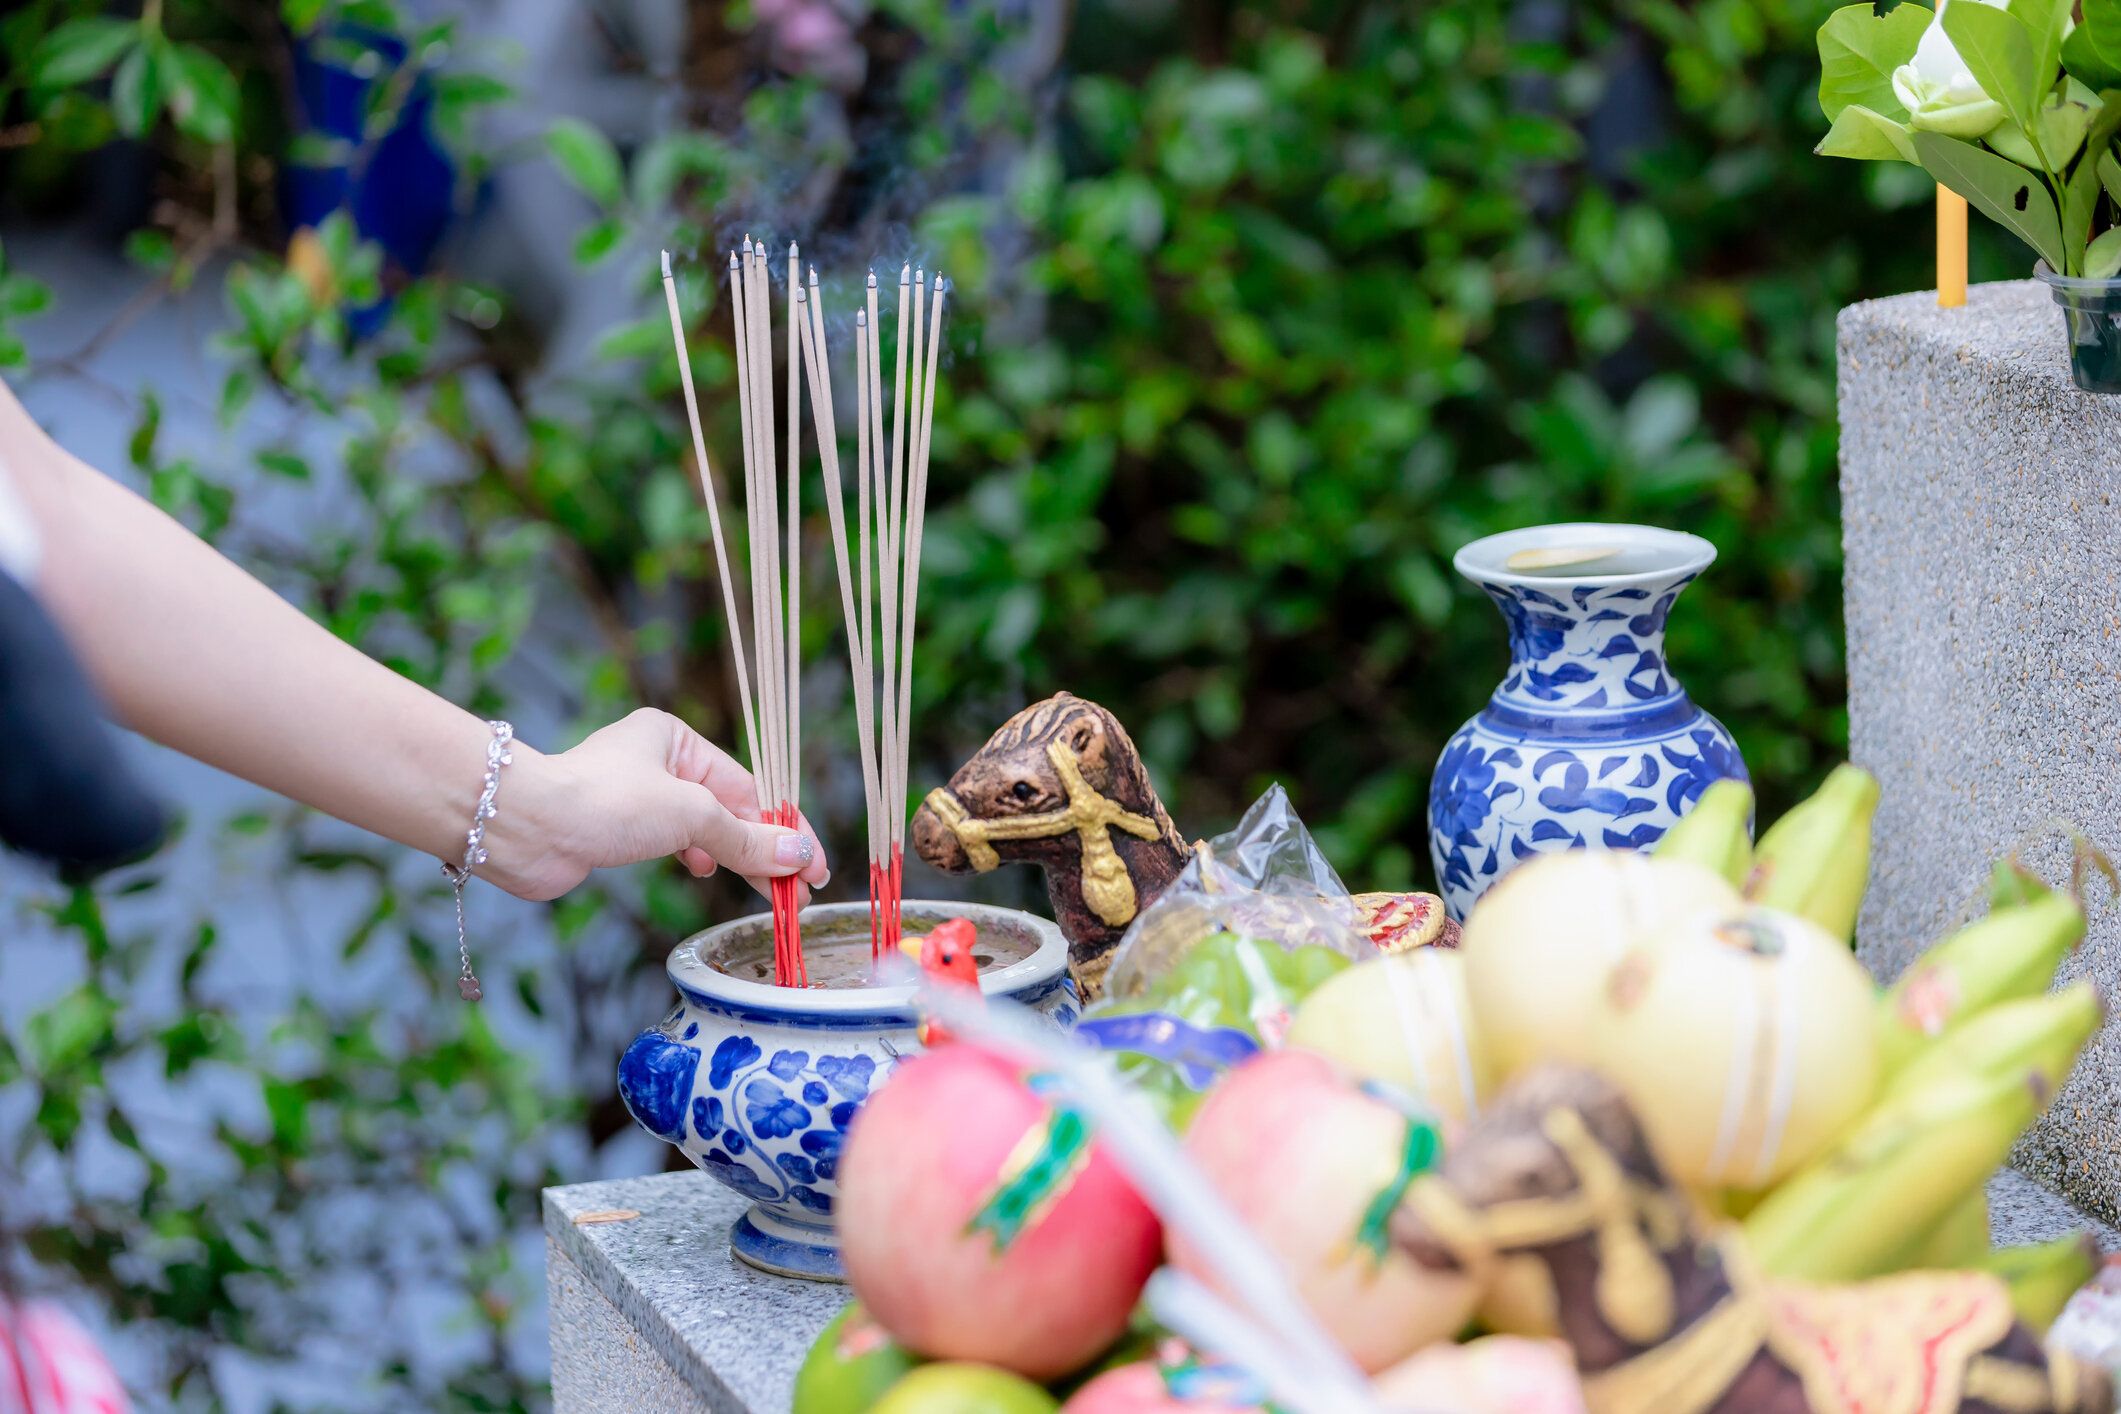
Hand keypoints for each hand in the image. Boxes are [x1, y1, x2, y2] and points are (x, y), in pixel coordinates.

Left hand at [482, 708, 828, 902]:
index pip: (751, 787)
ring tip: (764, 888)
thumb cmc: (604, 802)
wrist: (526, 829)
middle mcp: (659, 762)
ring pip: (705, 830)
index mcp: (677, 739)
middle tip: (800, 888)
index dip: (786, 828)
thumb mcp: (691, 815)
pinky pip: (675, 844)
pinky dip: (698, 859)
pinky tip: (704, 871)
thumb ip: (747, 839)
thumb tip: (798, 856)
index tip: (814, 865)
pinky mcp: (619, 831)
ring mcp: (638, 798)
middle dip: (765, 848)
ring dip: (734, 857)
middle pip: (731, 809)